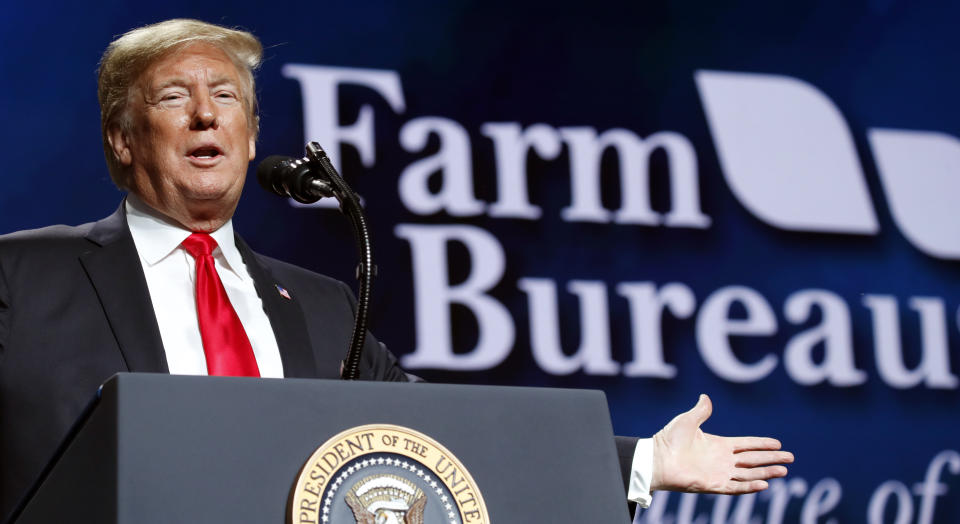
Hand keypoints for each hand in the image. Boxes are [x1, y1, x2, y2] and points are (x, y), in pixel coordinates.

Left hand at [651, 394, 793, 493]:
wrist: (657, 458)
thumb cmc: (669, 439)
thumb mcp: (688, 420)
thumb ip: (701, 411)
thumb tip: (705, 396)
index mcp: (719, 445)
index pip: (747, 445)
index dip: (762, 444)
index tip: (778, 444)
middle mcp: (722, 460)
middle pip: (753, 460)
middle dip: (771, 459)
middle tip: (790, 459)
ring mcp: (719, 473)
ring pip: (749, 474)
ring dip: (766, 473)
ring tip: (783, 471)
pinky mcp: (713, 485)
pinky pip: (735, 487)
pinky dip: (749, 486)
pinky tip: (764, 484)